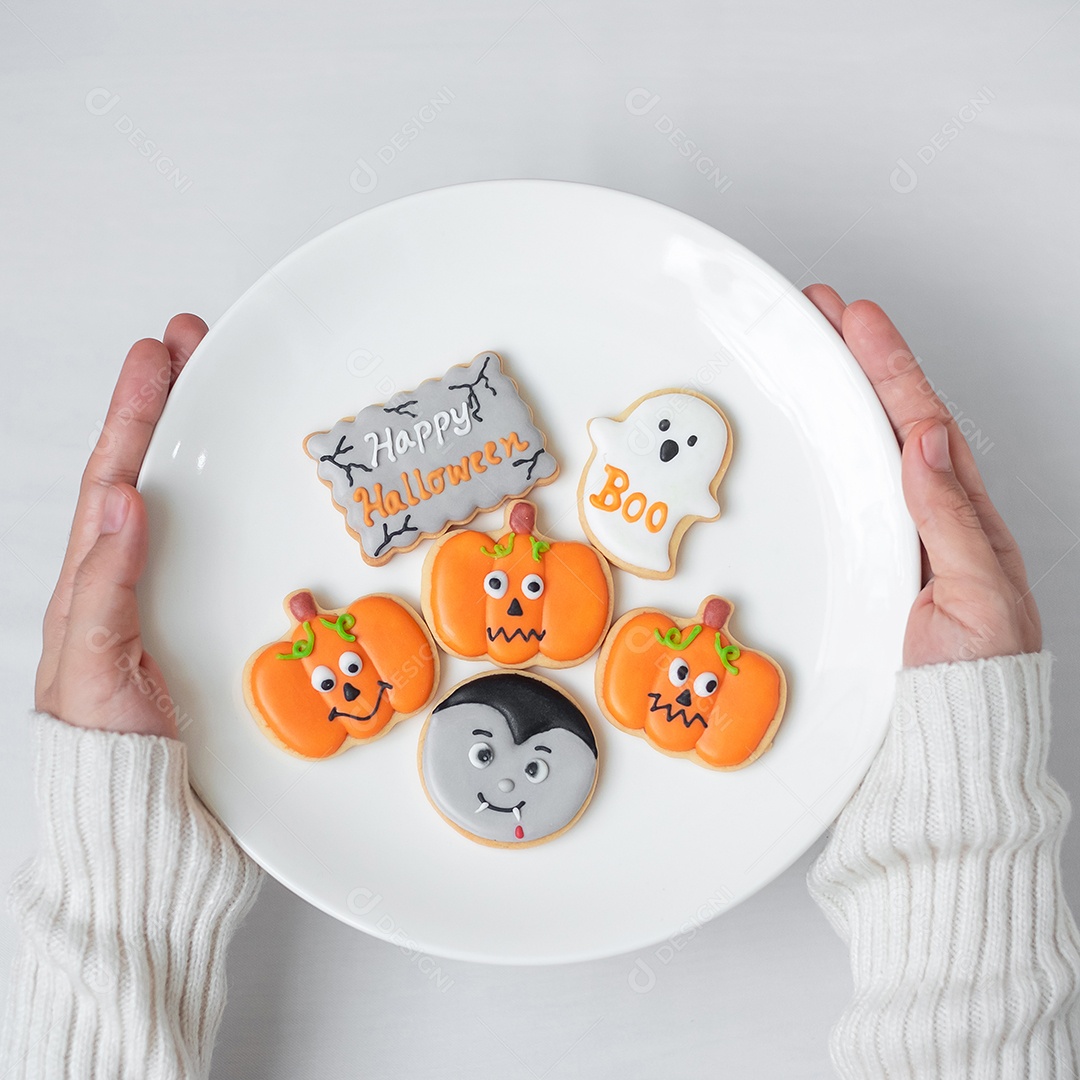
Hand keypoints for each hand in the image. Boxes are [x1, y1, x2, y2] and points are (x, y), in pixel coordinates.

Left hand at [35, 315, 209, 736]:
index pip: (115, 477)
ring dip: (194, 441)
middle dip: (164, 403)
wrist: (141, 810)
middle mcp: (130, 576)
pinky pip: (215, 547)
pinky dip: (225, 504)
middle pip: (145, 471)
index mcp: (95, 580)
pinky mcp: (206, 617)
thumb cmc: (111, 747)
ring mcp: (168, 594)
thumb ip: (106, 588)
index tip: (155, 355)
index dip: (134, 414)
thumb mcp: (95, 667)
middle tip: (189, 345)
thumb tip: (120, 501)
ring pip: (182, 502)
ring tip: (212, 389)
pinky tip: (244, 489)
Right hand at [804, 285, 1040, 666]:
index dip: (890, 368)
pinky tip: (815, 428)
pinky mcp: (865, 557)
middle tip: (824, 314)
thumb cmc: (975, 672)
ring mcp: (894, 532)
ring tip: (816, 350)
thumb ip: (950, 522)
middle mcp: (929, 512)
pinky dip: (831, 449)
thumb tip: (922, 443)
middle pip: (892, 418)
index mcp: (962, 512)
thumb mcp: (980, 596)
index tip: (860, 322)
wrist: (948, 729)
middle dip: (860, 360)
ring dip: (842, 394)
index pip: (922, 421)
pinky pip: (846, 490)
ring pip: (866, 447)